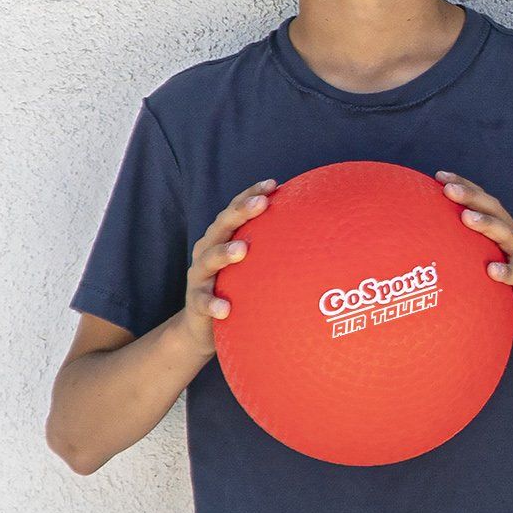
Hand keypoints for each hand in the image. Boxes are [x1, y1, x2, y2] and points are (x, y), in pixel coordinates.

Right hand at [184, 179, 276, 353]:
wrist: (202, 327)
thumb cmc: (235, 289)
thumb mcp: (251, 268)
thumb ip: (272, 250)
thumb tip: (317, 237)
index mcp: (221, 239)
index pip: (235, 211)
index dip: (250, 195)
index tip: (272, 184)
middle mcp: (207, 252)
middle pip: (221, 227)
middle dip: (240, 212)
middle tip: (261, 203)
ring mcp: (199, 277)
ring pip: (208, 260)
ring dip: (224, 253)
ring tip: (242, 250)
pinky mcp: (196, 303)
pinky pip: (203, 302)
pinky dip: (213, 304)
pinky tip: (225, 309)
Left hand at [436, 173, 512, 342]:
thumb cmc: (504, 288)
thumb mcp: (483, 264)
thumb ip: (464, 251)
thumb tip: (423, 244)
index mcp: (504, 230)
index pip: (484, 202)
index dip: (465, 186)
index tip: (439, 176)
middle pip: (495, 211)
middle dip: (472, 197)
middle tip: (449, 189)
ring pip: (507, 236)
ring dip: (487, 225)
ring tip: (467, 218)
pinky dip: (506, 271)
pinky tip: (492, 270)